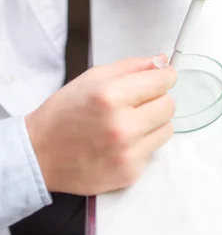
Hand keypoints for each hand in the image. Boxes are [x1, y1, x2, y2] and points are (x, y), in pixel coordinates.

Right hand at [26, 56, 175, 194]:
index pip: (162, 81)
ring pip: (167, 128)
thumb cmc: (64, 112)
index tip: (161, 77)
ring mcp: (127, 153)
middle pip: (169, 105)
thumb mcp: (93, 77)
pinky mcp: (129, 173)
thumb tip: (162, 61)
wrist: (39, 154)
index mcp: (111, 96)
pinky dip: (142, 144)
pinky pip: (153, 150)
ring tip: (128, 122)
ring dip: (153, 122)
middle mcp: (122, 126)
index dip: (164, 76)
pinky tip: (121, 142)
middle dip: (158, 99)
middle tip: (139, 101)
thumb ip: (132, 66)